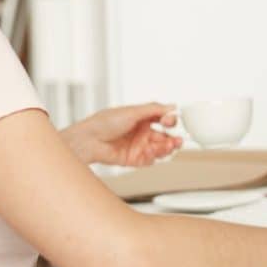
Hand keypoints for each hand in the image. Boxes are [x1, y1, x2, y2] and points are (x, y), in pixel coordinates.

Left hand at [60, 102, 182, 165]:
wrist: (88, 140)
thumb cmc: (105, 122)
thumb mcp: (132, 111)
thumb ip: (154, 109)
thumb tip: (172, 106)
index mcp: (142, 118)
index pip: (163, 119)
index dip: (169, 121)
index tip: (169, 121)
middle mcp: (141, 132)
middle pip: (164, 136)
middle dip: (172, 138)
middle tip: (178, 140)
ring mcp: (138, 146)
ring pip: (159, 149)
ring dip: (166, 148)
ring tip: (169, 147)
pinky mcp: (134, 159)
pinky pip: (149, 160)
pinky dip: (153, 157)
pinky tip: (152, 153)